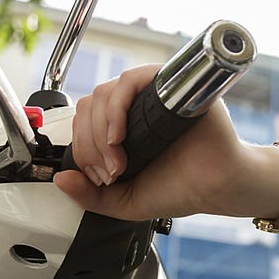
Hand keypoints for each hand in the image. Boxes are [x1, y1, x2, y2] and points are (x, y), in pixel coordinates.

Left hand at [53, 64, 258, 220]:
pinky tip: (119, 136)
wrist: (217, 186)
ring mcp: (154, 95)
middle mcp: (138, 107)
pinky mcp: (172, 86)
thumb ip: (90, 196)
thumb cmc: (181, 189)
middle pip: (92, 105)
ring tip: (117, 158)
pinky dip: (117, 105)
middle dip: (90, 143)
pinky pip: (134, 79)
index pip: (87, 121)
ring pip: (108, 92)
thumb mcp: (124, 200)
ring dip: (101, 128)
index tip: (100, 176)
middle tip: (110, 171)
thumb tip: (60, 178)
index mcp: (125, 127)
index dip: (83, 148)